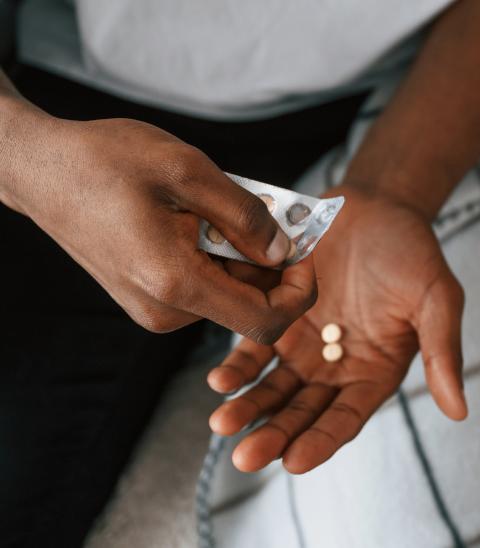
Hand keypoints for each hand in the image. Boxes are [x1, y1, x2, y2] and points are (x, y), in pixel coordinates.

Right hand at [0, 105, 315, 340]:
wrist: (41, 172)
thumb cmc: (103, 162)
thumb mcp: (186, 169)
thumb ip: (244, 214)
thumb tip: (283, 249)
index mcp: (176, 282)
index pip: (264, 322)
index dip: (297, 293)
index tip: (303, 253)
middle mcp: (165, 310)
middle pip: (248, 305)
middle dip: (270, 263)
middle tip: (268, 214)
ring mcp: (154, 308)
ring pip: (226, 293)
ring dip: (241, 255)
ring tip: (223, 207)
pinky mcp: (148, 298)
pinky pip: (203, 286)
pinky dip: (218, 257)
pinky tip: (201, 221)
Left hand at [208, 185, 466, 472]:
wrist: (373, 207)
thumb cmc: (410, 251)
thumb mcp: (436, 296)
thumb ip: (443, 350)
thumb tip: (460, 411)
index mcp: (373, 371)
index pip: (345, 418)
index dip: (320, 441)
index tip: (293, 461)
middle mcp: (335, 366)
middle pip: (301, 411)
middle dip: (273, 435)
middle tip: (244, 457)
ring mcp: (303, 343)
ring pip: (272, 386)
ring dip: (246, 407)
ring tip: (222, 423)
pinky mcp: (277, 316)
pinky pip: (254, 347)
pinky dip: (238, 365)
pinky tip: (219, 380)